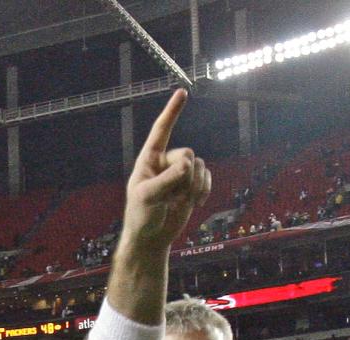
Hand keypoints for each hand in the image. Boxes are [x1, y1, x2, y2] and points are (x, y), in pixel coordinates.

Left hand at [117, 89, 210, 256]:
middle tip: (172, 194)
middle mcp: (166, 162)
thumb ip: (167, 179)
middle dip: (183, 176)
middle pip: (187, 154)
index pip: (161, 130)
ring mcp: (181, 173)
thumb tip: (189, 164)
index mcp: (149, 159)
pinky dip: (203, 190)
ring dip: (192, 187)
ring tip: (178, 202)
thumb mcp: (147, 197)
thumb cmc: (141, 216)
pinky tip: (194, 203)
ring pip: (200, 167)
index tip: (182, 92)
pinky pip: (207, 177)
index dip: (172, 111)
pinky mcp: (193, 185)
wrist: (152, 238)